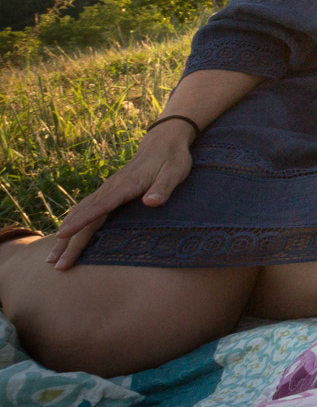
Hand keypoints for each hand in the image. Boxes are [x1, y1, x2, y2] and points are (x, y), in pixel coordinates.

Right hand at [47, 119, 195, 269]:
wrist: (163, 143)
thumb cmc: (172, 159)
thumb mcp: (175, 172)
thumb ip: (163, 188)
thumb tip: (151, 202)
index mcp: (123, 186)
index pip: (98, 208)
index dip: (80, 223)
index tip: (62, 237)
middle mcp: (109, 189)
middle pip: (83, 216)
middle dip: (67, 240)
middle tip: (53, 263)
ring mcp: (107, 190)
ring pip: (79, 214)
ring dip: (65, 235)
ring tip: (52, 257)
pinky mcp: (108, 193)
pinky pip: (85, 210)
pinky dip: (72, 224)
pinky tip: (65, 237)